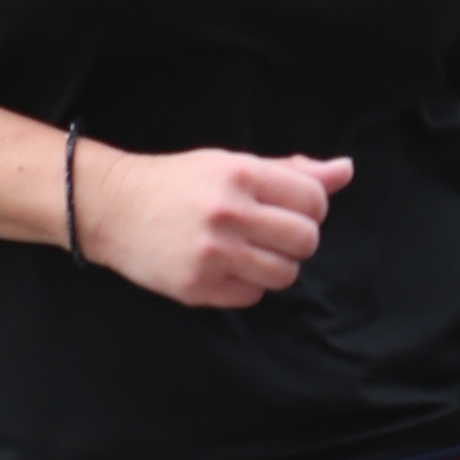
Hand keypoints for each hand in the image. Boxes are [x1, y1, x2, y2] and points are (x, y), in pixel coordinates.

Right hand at [76, 142, 351, 308]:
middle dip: (296, 238)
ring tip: (248, 250)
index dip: (311, 207)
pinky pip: (253, 296)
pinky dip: (248, 285)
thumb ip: (292, 171)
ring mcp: (213, 254)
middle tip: (269, 232)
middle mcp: (228, 213)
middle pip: (306, 240)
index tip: (288, 208)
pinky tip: (225, 267)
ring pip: (285, 274)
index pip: (314, 200)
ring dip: (275, 265)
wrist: (113, 207)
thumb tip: (346, 171)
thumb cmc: (179, 183)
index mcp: (240, 175)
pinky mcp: (198, 287)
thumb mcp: (232, 164)